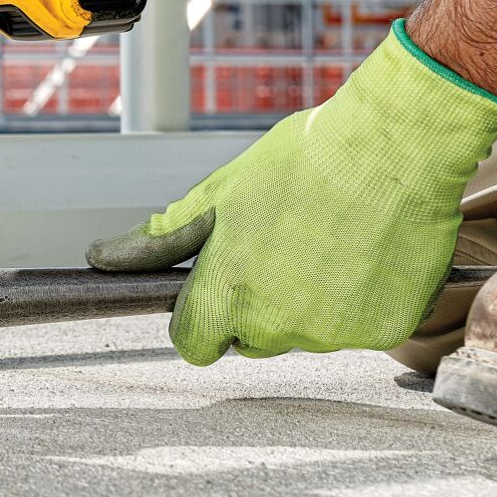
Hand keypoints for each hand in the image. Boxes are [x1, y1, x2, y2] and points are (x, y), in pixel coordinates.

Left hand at [86, 21, 496, 364]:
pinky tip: (361, 254)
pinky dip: (358, 302)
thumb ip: (163, 238)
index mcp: (228, 292)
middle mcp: (279, 324)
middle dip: (256, 306)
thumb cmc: (303, 163)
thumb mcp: (219, 194)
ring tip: (325, 243)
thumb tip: (106, 257)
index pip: (193, 344)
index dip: (198, 320)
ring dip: (309, 303)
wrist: (391, 151)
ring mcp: (334, 334)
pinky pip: (358, 330)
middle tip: (279, 250)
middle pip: (251, 340)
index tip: (212, 295)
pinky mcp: (384, 332)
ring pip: (306, 334)